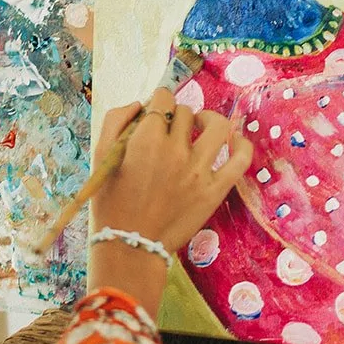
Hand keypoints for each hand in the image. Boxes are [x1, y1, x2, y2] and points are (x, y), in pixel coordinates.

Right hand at [86, 87, 253, 313]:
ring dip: (209, 120)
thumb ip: (116, 119)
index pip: (163, 98)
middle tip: (169, 133)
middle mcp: (176, 149)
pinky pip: (241, 159)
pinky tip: (235, 141)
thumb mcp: (100, 154)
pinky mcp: (215, 190)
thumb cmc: (110, 201)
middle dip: (176, 117)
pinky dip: (242, 145)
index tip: (155, 115)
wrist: (129, 246)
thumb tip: (140, 103)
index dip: (158, 102)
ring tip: (201, 128)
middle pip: (187, 113)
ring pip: (218, 126)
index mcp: (147, 138)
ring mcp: (199, 170)